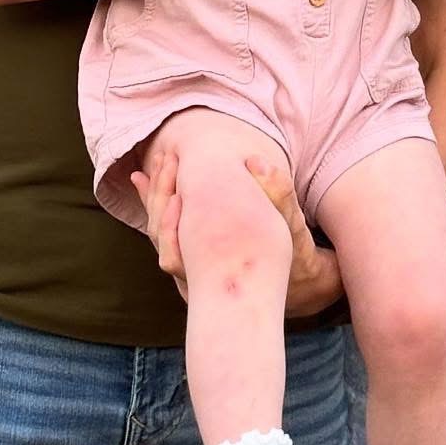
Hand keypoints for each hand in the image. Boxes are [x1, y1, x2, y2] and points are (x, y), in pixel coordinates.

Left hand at [129, 147, 343, 316]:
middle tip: (165, 158)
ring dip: (153, 201)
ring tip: (150, 166)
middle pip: (162, 238)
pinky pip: (168, 236)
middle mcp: (198, 278)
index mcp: (217, 270)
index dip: (168, 208)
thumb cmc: (295, 253)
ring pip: (161, 239)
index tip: (176, 169)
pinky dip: (158, 209)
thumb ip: (278, 192)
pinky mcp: (195, 265)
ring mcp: (194, 274)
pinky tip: (147, 183)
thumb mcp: (292, 225)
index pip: (174, 246)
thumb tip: (256, 161)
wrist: (298, 286)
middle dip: (159, 195)